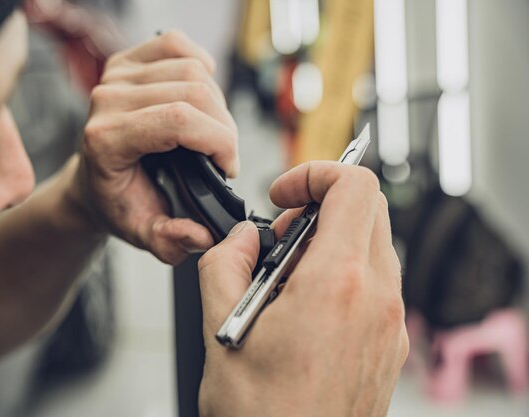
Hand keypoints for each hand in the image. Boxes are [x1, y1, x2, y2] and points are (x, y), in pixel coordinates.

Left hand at [72, 30, 238, 263]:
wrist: (93, 182)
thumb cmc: (118, 201)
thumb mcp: (142, 233)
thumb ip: (170, 241)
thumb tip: (200, 234)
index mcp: (106, 140)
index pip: (177, 120)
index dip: (218, 141)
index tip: (228, 166)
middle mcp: (107, 99)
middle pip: (193, 91)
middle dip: (223, 126)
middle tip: (223, 155)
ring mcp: (116, 76)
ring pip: (192, 68)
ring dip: (216, 102)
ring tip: (211, 131)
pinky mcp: (127, 61)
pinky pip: (176, 44)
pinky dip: (200, 65)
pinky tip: (201, 94)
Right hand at [198, 161, 407, 416]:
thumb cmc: (264, 416)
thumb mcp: (221, 328)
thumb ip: (223, 262)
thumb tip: (237, 238)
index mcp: (337, 285)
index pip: (355, 186)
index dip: (315, 174)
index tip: (285, 196)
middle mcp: (377, 300)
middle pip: (367, 211)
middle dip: (319, 209)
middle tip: (281, 240)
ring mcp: (390, 324)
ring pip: (372, 246)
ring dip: (329, 244)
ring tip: (286, 281)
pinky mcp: (389, 343)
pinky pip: (374, 283)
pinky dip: (342, 274)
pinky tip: (304, 309)